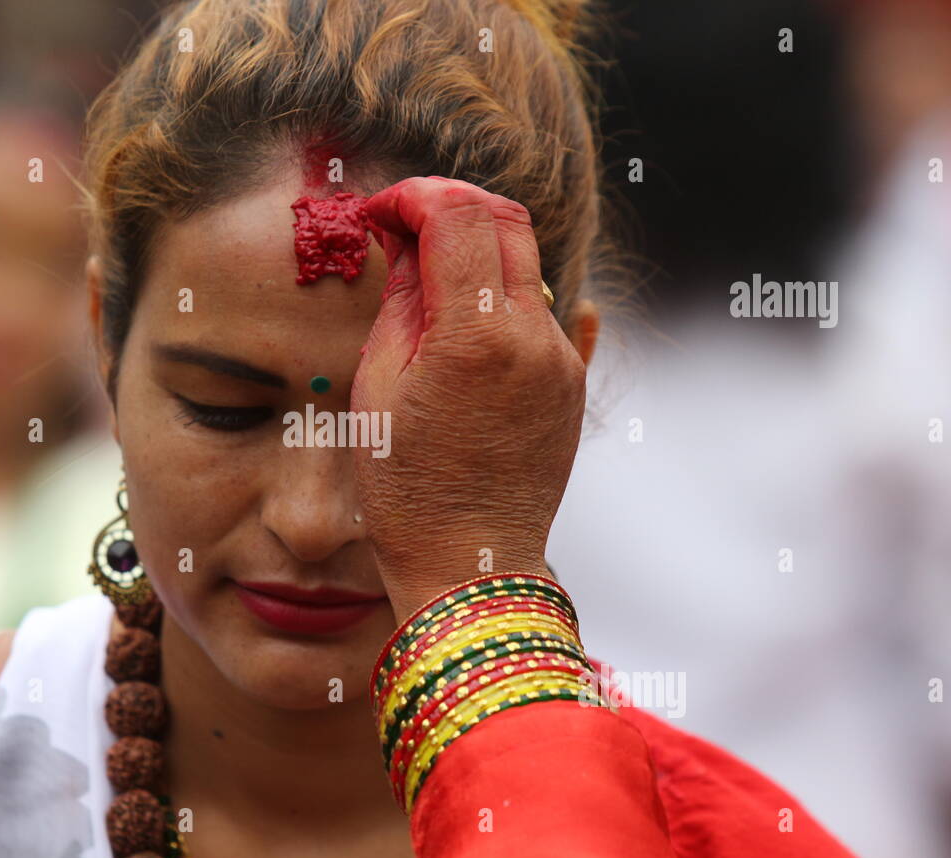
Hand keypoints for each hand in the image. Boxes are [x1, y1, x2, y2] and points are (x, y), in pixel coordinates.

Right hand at [352, 176, 586, 620]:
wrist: (470, 567)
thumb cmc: (408, 491)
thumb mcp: (378, 387)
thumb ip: (402, 299)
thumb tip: (408, 240)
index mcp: (477, 336)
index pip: (457, 214)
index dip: (412, 196)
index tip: (380, 214)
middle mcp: (535, 338)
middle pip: (505, 221)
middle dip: (451, 208)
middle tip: (405, 230)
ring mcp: (563, 362)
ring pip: (527, 266)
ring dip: (478, 256)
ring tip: (428, 291)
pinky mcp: (572, 386)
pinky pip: (549, 314)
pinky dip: (508, 298)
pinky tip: (477, 315)